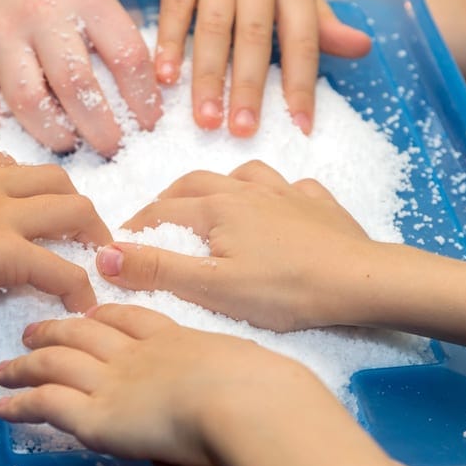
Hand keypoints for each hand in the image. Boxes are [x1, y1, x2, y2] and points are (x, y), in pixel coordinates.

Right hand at [0, 0, 162, 157]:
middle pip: (78, 85)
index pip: (127, 55)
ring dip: (53, 133)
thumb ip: (118, 27)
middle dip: (101, 129)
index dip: (143, 98)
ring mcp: (5, 32)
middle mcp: (45, 13)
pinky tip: (15, 133)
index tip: (150, 124)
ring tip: (70, 145)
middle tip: (114, 149)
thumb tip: (158, 83)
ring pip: (30, 98)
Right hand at [0, 148, 111, 309]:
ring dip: (93, 235)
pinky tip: (83, 305)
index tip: (35, 211)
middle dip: (76, 204)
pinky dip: (79, 287)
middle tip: (83, 234)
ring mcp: (2, 215)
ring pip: (73, 210)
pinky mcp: (5, 253)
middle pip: (55, 180)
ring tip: (97, 264)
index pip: (10, 168)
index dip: (31, 189)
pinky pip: (61, 269)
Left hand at [0, 303, 301, 465]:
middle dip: (56, 326)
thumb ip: (222, 388)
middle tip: (33, 329)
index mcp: (178, 340)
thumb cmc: (268, 393)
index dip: (104, 312)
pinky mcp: (98, 415)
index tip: (90, 308)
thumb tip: (207, 418)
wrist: (252, 402)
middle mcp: (139, 353)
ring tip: (7, 365)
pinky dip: (21, 401)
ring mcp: (115, 380)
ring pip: (57, 360)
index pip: (131, 318)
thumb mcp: (249, 375)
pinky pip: (47, 403)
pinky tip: (4, 406)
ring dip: (28, 361)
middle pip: (86, 329)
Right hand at [94, 160, 374, 331]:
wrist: (362, 281)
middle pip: (195, 184)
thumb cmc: (285, 290)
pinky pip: (290, 186)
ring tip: (212, 203)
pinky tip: (277, 205)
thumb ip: (155, 269)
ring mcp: (286, 193)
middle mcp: (246, 190)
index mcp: (216, 208)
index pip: (161, 211)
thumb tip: (103, 255)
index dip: (135, 227)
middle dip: (169, 199)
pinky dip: (274, 192)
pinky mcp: (318, 204)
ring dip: (219, 186)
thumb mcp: (211, 287)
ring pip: (242, 175)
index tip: (119, 244)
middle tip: (157, 221)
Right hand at [159, 0, 370, 135]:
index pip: (302, 40)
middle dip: (249, 90)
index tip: (300, 127)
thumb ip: (321, 16)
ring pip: (214, 29)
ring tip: (206, 120)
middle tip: (243, 133)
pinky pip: (175, 9)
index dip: (302, 85)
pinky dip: (169, 44)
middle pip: (254, 39)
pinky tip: (165, 77)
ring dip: (208, 77)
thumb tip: (360, 50)